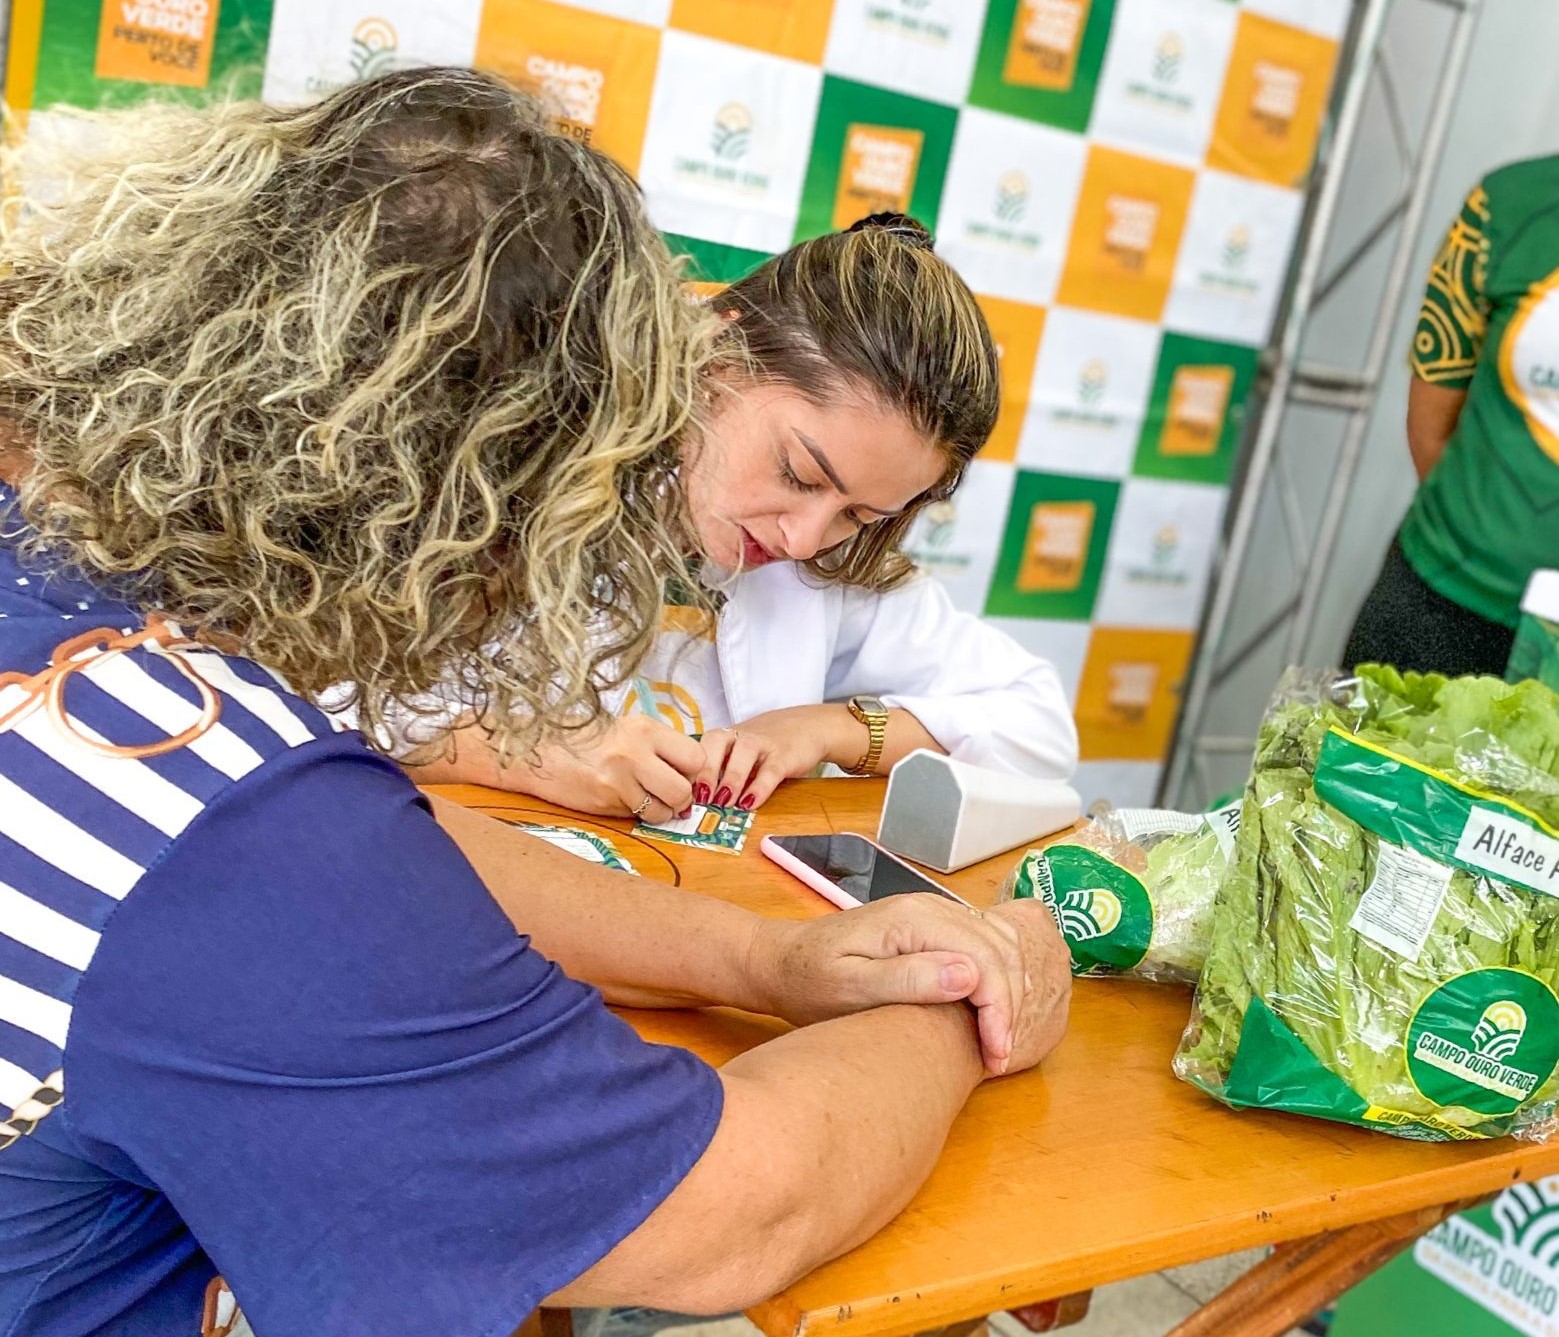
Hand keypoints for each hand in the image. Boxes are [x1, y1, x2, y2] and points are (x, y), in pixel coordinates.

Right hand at [518, 715, 704, 823]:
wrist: (540, 751)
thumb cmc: (588, 740)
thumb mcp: (628, 730)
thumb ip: (660, 747)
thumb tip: (692, 774)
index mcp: (645, 728)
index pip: (695, 757)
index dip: (693, 771)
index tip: (683, 773)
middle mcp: (634, 752)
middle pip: (683, 789)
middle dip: (681, 798)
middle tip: (669, 795)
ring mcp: (618, 780)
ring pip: (662, 811)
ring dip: (658, 811)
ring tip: (643, 798)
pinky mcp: (604, 801)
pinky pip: (636, 816)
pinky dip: (634, 813)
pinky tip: (620, 798)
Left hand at [695, 706, 858, 809]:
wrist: (807, 727)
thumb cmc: (763, 746)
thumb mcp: (736, 754)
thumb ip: (717, 773)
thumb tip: (691, 804)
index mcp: (722, 737)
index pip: (697, 748)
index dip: (686, 771)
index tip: (678, 794)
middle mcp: (739, 736)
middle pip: (715, 745)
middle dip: (704, 772)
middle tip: (698, 798)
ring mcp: (763, 743)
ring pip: (742, 754)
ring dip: (730, 779)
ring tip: (723, 803)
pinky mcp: (785, 755)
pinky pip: (770, 770)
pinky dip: (760, 787)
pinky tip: (751, 803)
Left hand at [746, 894, 1070, 1075]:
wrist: (784, 961)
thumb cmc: (810, 980)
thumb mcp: (850, 987)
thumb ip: (908, 978)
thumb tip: (970, 976)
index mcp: (914, 918)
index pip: (985, 959)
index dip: (1000, 1010)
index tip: (995, 1055)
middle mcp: (931, 907)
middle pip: (1001, 951)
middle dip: (1009, 1007)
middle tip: (998, 1059)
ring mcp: (934, 915)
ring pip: (1000, 947)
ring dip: (1008, 995)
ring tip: (996, 1044)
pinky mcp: (934, 929)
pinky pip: (985, 948)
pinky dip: (998, 981)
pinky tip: (989, 1016)